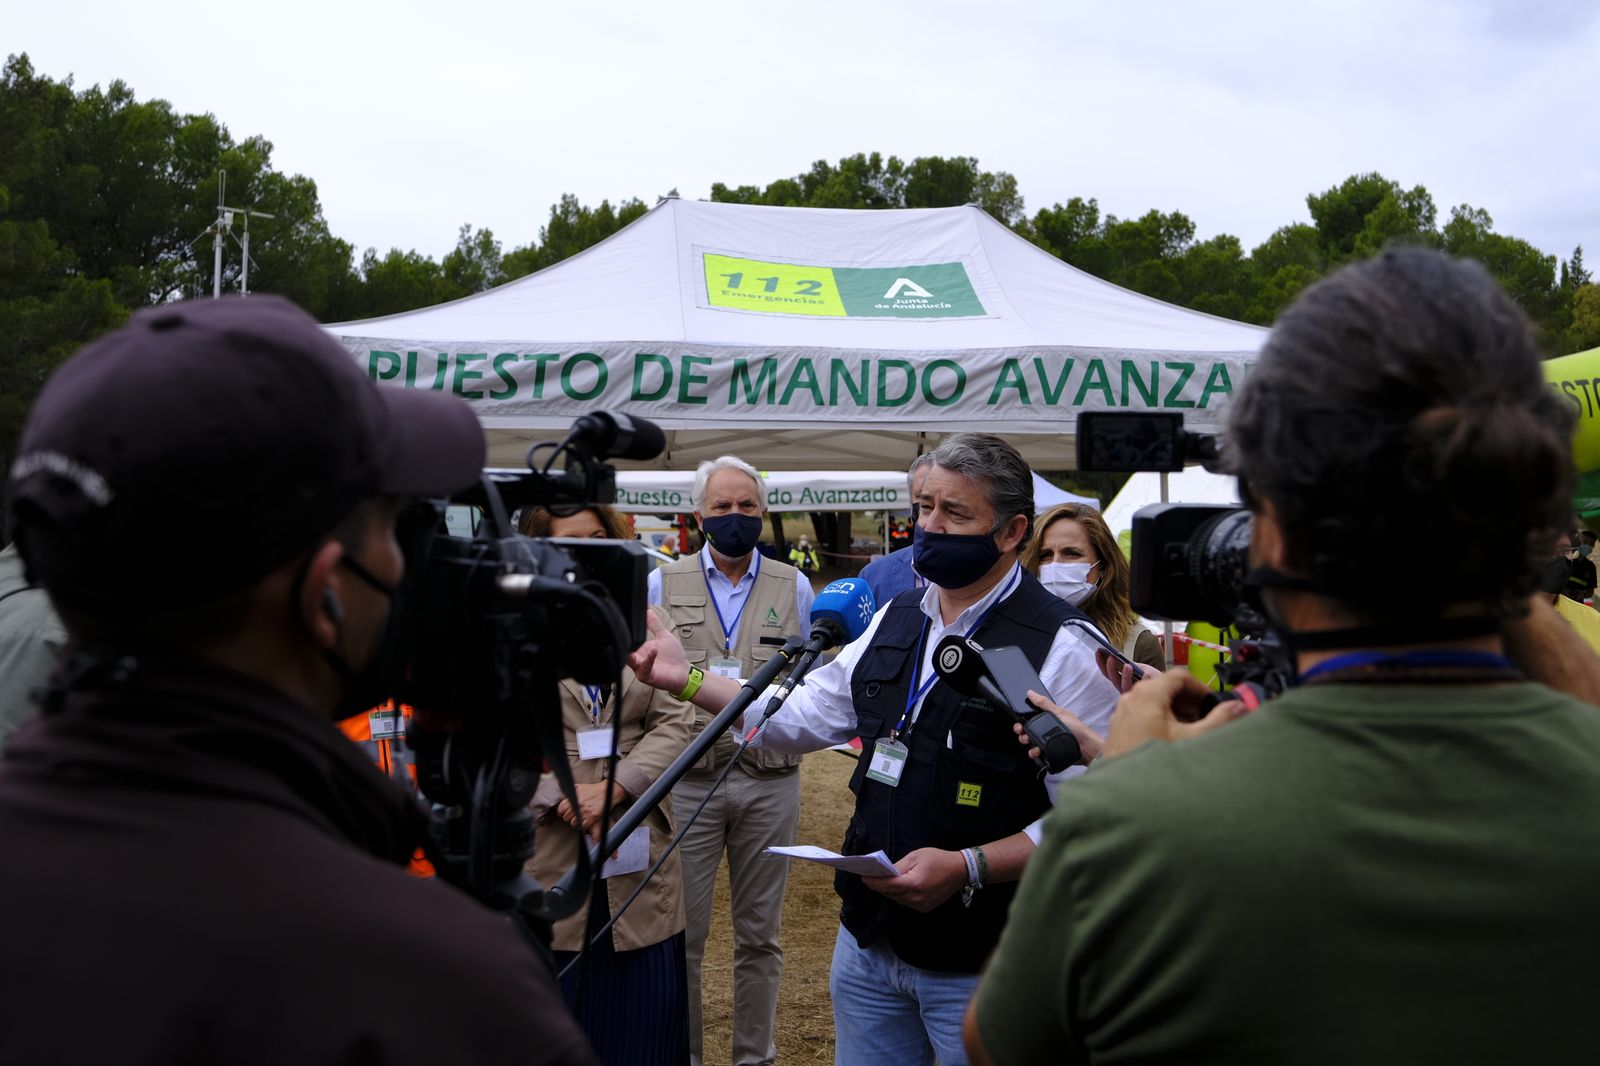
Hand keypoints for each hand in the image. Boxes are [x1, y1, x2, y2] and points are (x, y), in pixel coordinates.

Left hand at [555, 780, 628, 841]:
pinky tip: (585, 822)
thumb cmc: (594, 790)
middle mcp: (578, 805)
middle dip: (569, 818)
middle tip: (573, 816)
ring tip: (579, 819)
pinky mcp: (592, 817)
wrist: (607, 792)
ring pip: (573, 823)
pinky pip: (583, 826)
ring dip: (576, 823)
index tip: (565, 813)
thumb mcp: (580, 786)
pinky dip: (583, 826)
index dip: (562, 812)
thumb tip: (559, 783)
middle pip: (566, 818)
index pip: (560, 809)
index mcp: (574, 798)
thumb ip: (569, 787)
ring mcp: (585, 811)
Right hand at [627, 609, 690, 694]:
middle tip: (623, 634)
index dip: (623, 634)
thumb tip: (648, 610)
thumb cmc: (673, 656)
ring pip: (630, 661)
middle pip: (623, 651)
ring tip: (641, 643)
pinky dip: (648, 659)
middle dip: (623, 644)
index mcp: (638, 650)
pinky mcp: (647, 677)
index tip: (622, 624)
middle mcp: (637, 659)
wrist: (683, 672)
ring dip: (634, 653)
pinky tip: (654, 650)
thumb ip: (655, 624)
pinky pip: (644, 668)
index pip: (626, 641)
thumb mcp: (664, 636)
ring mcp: (640, 669)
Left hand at [860, 848, 966, 911]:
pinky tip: (897, 887)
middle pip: (891, 894)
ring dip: (889, 891)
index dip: (873, 882)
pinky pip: (906, 902)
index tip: (863, 877)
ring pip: (897, 899)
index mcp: (914, 884)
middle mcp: (916, 898)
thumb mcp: (916, 856)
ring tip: (881, 881)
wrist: (960, 871)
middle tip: (869, 877)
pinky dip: (900, 895)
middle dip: (879, 886)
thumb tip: (884, 872)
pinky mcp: (924, 908)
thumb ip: (898, 866)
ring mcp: (921, 905)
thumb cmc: (938, 859)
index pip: (887, 886)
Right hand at [1012, 689, 1103, 764]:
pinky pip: (1037, 754)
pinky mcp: (1049, 754)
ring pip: (1030, 744)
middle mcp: (1046, 732)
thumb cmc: (1076, 729)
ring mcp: (1047, 743)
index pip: (1030, 720)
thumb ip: (1044, 703)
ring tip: (1029, 743)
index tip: (1019, 723)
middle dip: (1022, 733)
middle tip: (1022, 733)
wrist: (1086, 748)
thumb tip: (1031, 693)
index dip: (1022, 721)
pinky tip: (1036, 752)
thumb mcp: (1059, 713)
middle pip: (1028, 732)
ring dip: (1027, 744)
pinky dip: (1034, 753)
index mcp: (1048, 720)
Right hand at [1095, 649, 1154, 692]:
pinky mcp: (1143, 697)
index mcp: (1120, 680)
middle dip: (1110, 668)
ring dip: (1125, 676)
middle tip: (1111, 658)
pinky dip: (1144, 681)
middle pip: (1113, 679)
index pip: (1107, 672)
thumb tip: (1121, 658)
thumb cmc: (1154, 678)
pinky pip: (1142, 690)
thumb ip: (1132, 665)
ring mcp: (1132, 693)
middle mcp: (1123, 688)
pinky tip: (1146, 674)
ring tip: (1128, 666)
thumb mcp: (1141, 668)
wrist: (1167, 688)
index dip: (1101, 663)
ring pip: (1124, 686)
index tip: (1098, 652)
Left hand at [1101, 669, 1246, 759]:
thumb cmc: (1155, 765)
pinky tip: (1173, 742)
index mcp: (1148, 694)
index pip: (1179, 677)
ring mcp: (1122, 713)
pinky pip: (1143, 715)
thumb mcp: (1193, 741)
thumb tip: (1239, 707)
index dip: (1201, 688)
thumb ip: (1219, 721)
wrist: (1124, 793)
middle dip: (1190, 702)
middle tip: (1206, 719)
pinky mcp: (1119, 729)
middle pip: (1166, 688)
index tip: (1213, 704)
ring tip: (1192, 732)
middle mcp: (1131, 698)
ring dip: (1177, 713)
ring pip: (1155, 703)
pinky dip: (1161, 721)